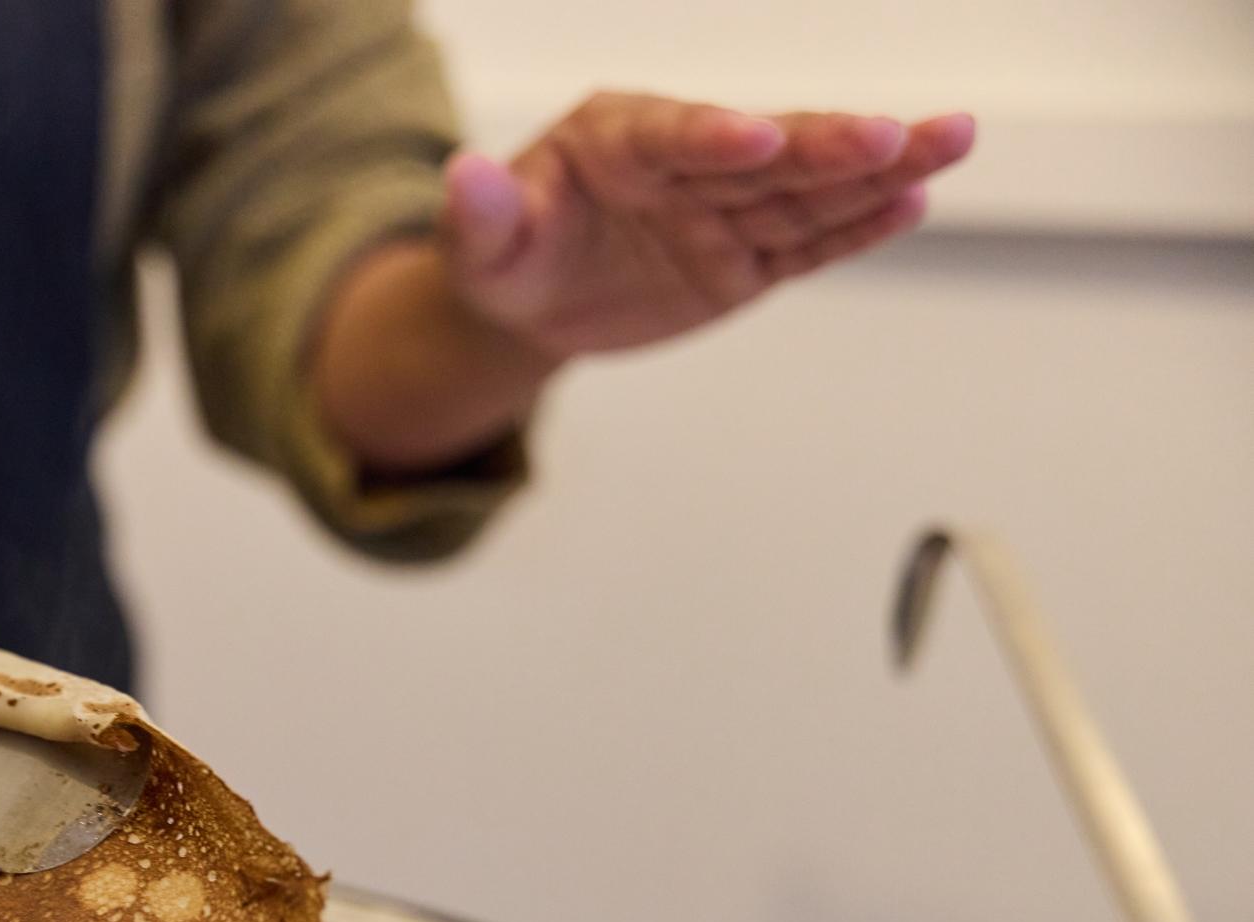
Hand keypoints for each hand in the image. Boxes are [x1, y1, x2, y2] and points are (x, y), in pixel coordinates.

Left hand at [444, 94, 976, 359]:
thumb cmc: (501, 252)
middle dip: (831, 145)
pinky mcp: (743, 261)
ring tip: (949, 142)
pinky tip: (911, 203)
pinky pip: (804, 246)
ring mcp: (721, 212)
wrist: (527, 299)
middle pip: (766, 156)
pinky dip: (855, 230)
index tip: (757, 136)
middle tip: (896, 132)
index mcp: (618, 138)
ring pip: (804, 193)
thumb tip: (462, 174)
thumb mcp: (477, 242)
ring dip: (876, 173)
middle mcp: (686, 163)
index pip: (674, 135)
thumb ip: (479, 212)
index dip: (715, 136)